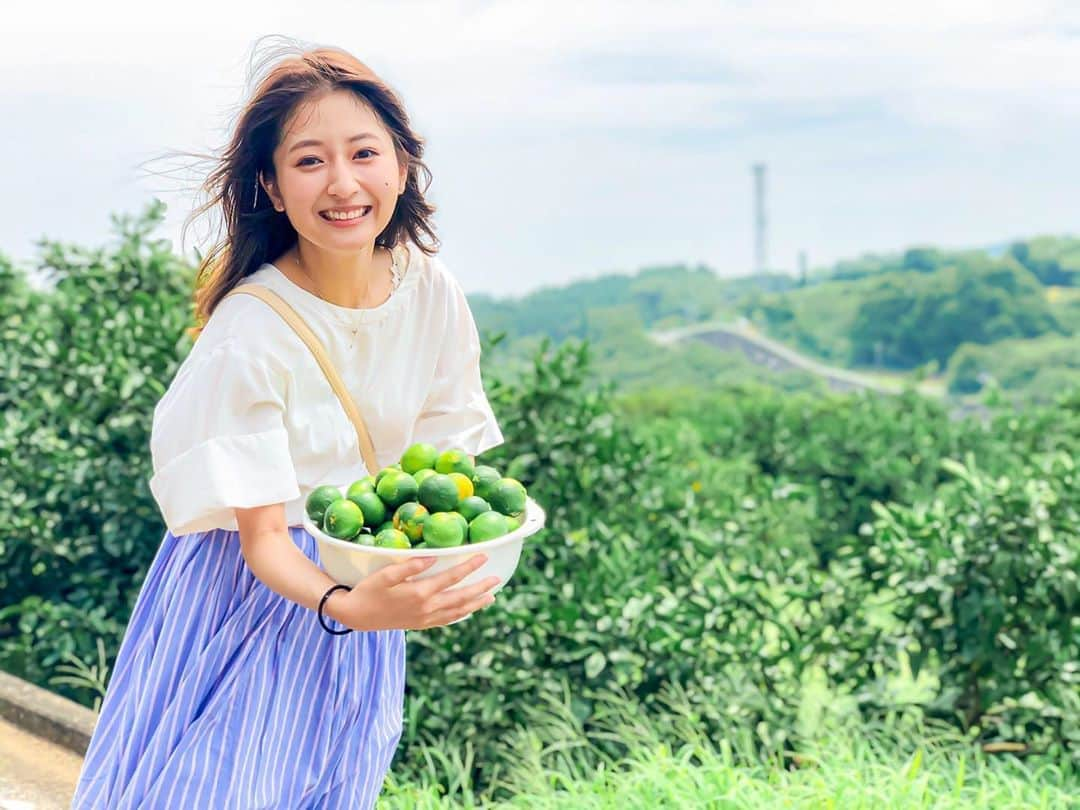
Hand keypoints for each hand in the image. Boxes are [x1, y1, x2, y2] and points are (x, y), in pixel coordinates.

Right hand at [329, 554, 500, 630]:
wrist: (356, 616)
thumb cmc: (368, 590)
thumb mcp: (385, 574)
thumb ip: (409, 566)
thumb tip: (433, 558)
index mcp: (420, 593)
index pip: (451, 578)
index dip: (469, 567)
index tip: (484, 556)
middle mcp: (426, 608)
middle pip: (461, 597)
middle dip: (480, 587)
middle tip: (497, 579)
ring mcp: (425, 618)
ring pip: (457, 612)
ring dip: (475, 604)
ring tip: (491, 597)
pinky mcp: (420, 624)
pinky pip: (446, 620)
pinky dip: (461, 615)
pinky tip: (468, 610)